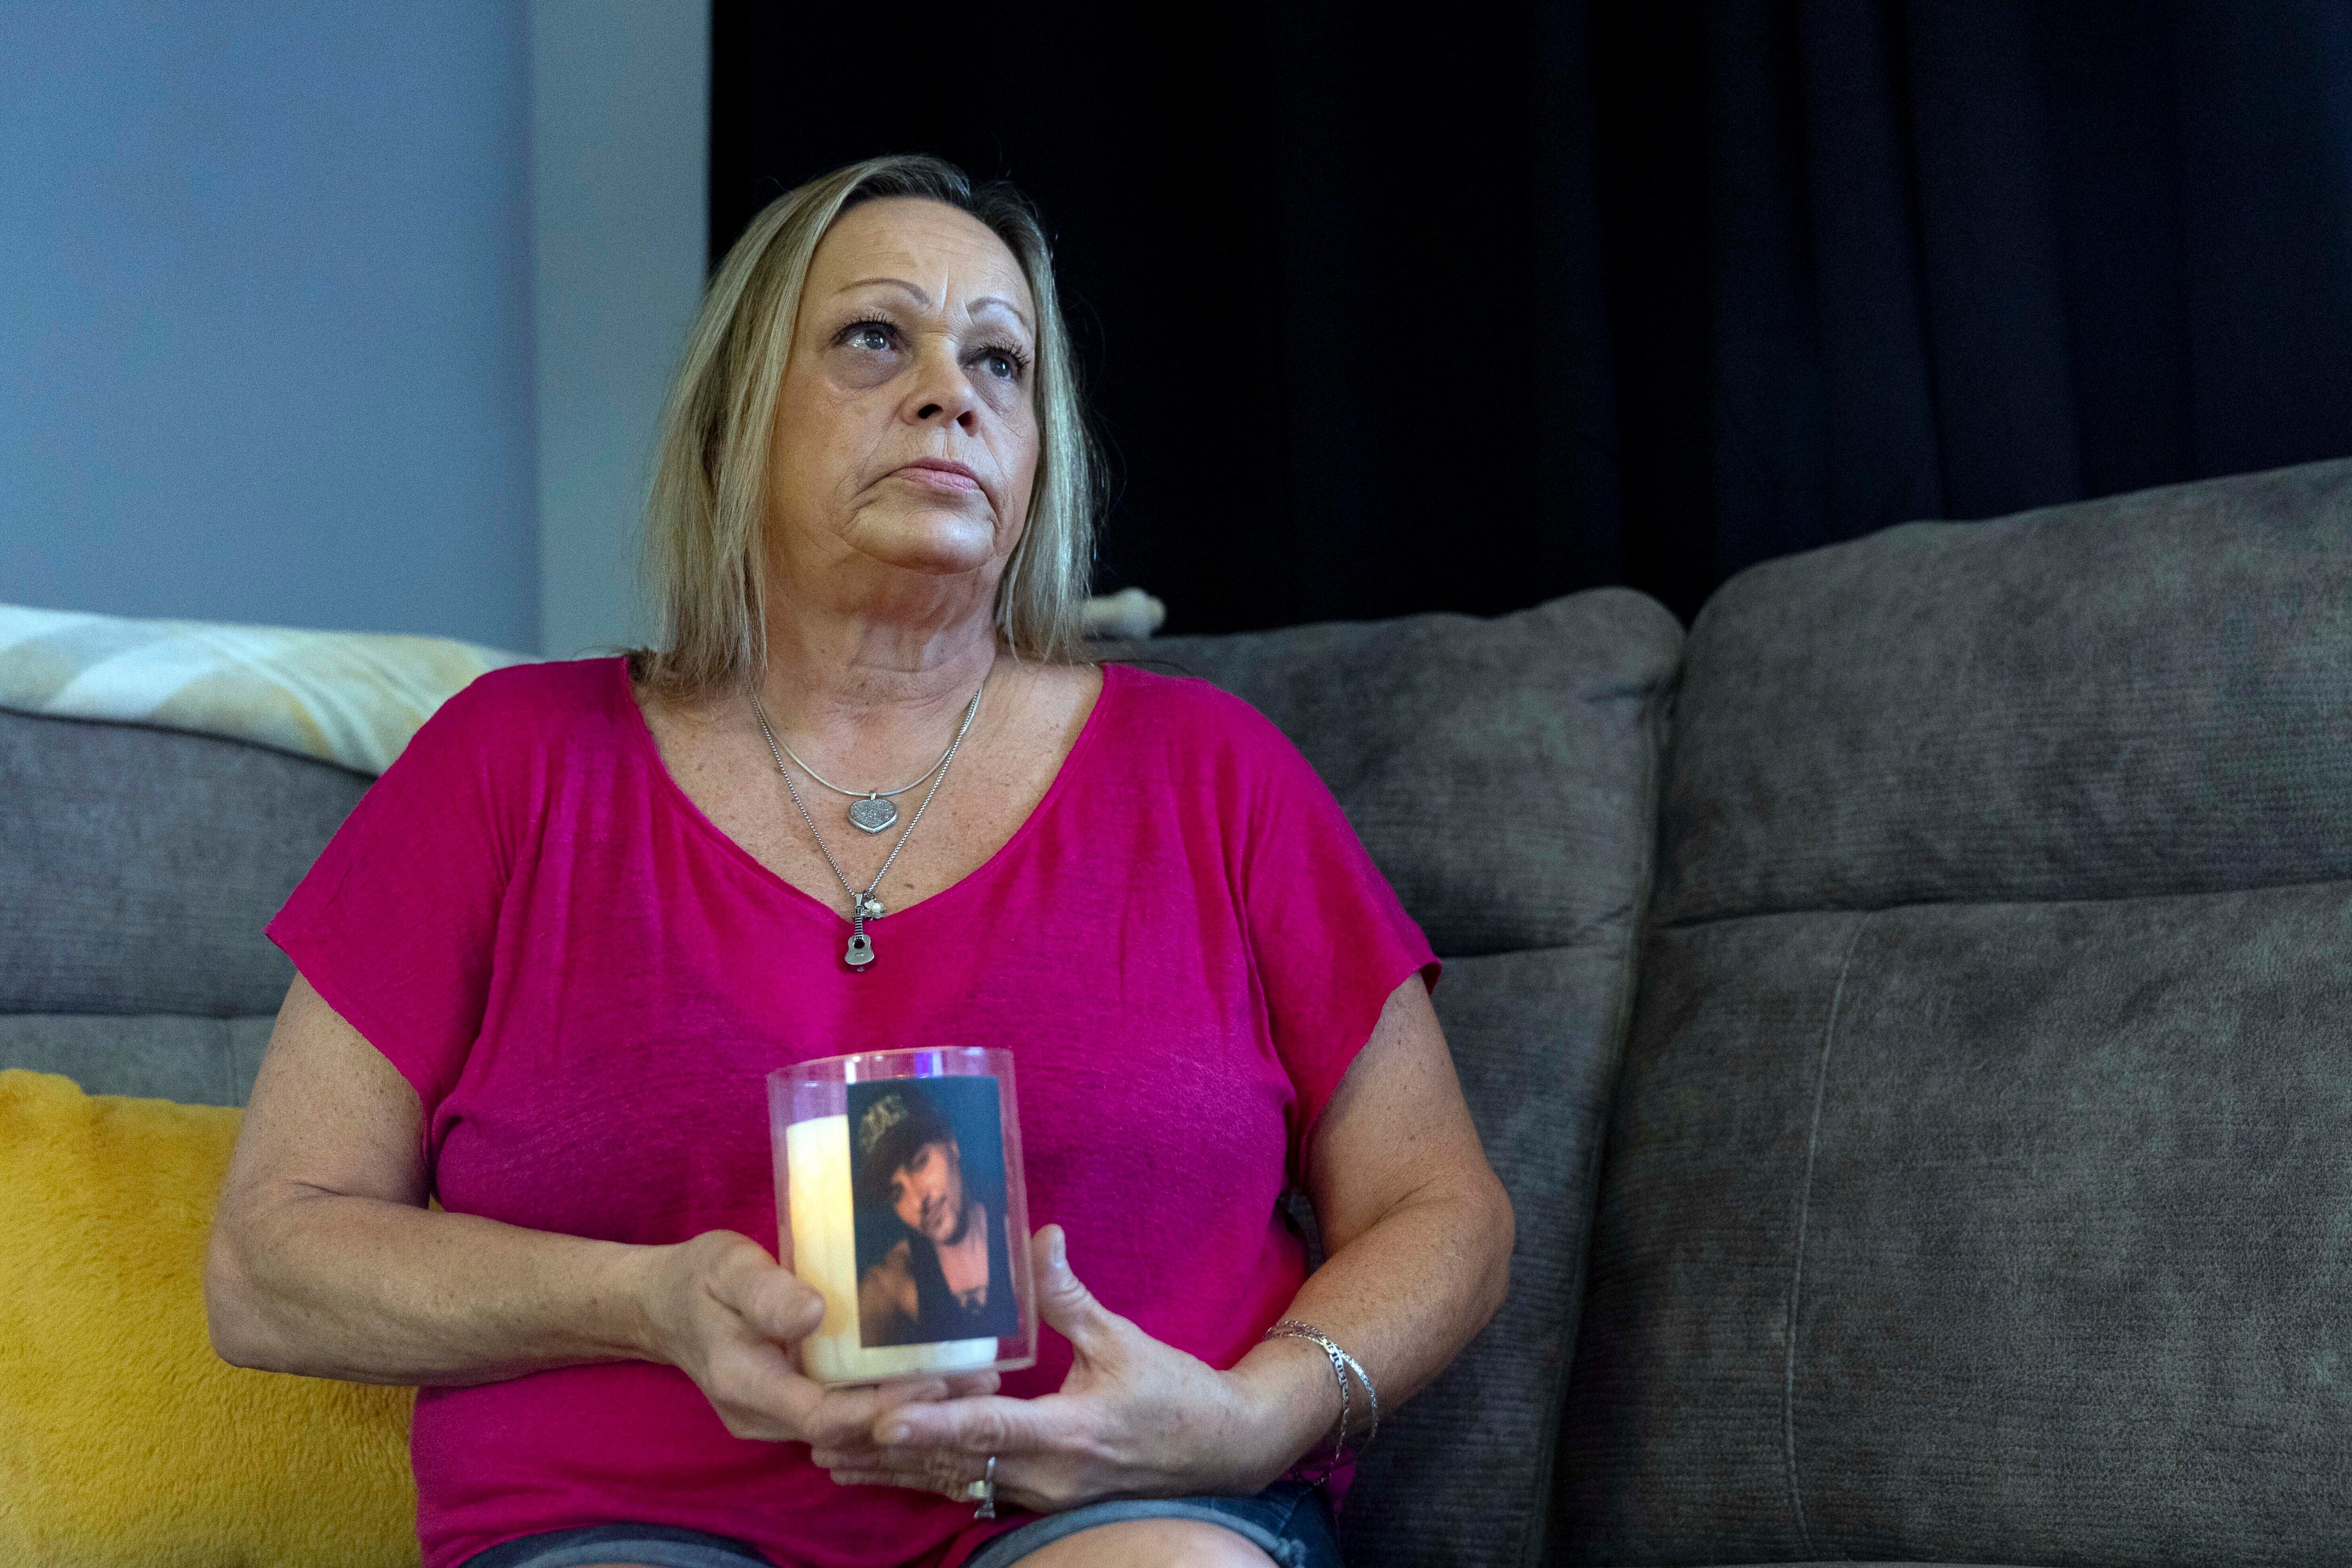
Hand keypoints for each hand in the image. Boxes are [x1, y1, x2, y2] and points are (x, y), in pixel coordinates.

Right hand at [640, 1230, 997, 1448]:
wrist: (661, 1305)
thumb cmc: (697, 1278)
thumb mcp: (725, 1268)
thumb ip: (766, 1292)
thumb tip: (814, 1313)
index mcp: (747, 1384)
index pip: (825, 1416)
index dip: (883, 1406)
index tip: (936, 1383)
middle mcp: (764, 1414)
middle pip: (850, 1429)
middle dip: (916, 1409)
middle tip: (983, 1382)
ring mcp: (777, 1415)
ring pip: (852, 1426)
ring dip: (912, 1407)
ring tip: (977, 1381)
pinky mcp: (791, 1404)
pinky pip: (845, 1412)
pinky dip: (889, 1399)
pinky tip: (936, 1377)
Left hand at [812, 1226, 1297, 1510]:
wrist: (1222, 1449)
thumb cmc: (1175, 1391)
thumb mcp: (1123, 1339)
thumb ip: (1070, 1296)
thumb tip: (1040, 1236)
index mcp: (1069, 1430)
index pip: (988, 1428)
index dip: (932, 1424)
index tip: (879, 1420)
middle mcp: (1048, 1471)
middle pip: (954, 1464)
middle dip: (886, 1455)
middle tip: (821, 1437)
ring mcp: (1043, 1492)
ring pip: (957, 1482)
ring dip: (895, 1473)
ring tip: (833, 1460)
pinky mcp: (1043, 1497)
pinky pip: (976, 1489)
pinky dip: (930, 1478)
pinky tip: (892, 1471)